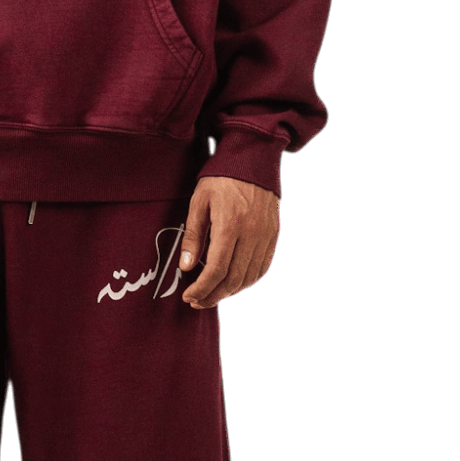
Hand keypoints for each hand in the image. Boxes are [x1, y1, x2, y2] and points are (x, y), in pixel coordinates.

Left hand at [179, 176, 279, 308]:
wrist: (252, 160)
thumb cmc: (220, 179)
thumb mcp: (199, 202)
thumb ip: (193, 236)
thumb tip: (186, 267)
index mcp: (230, 225)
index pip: (217, 269)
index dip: (202, 288)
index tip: (188, 296)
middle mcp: (252, 233)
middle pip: (234, 279)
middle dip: (213, 295)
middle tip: (197, 301)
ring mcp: (265, 236)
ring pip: (249, 277)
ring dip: (230, 292)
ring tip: (212, 295)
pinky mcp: (273, 236)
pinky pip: (262, 267)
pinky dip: (247, 281)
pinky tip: (232, 283)